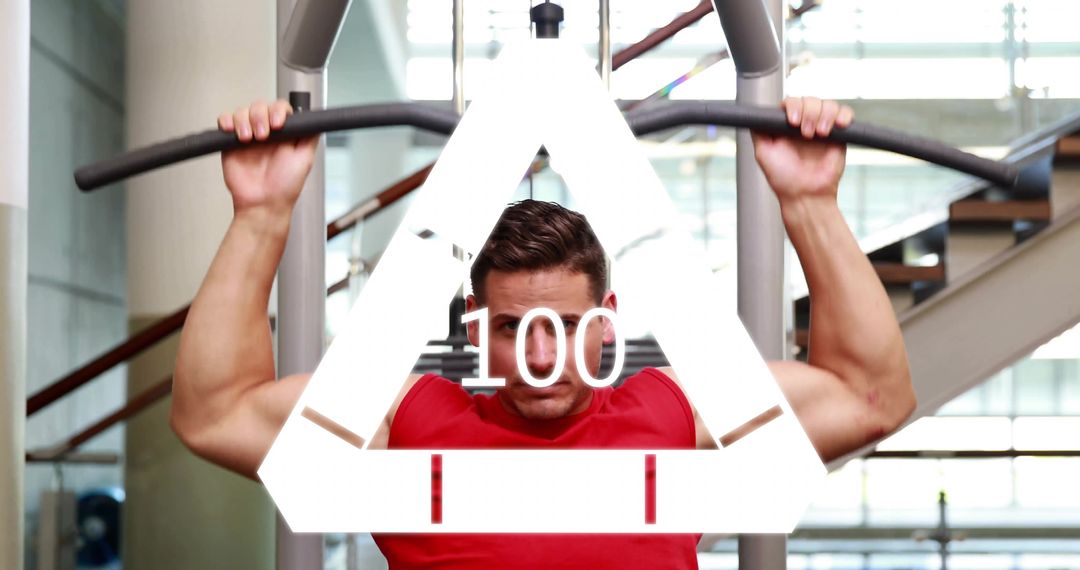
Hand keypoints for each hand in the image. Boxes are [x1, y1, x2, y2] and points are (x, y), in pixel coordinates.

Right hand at [218, 100, 318, 214]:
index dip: (278, 111)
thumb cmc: (286, 187)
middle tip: (263, 136)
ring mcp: (248, 135)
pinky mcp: (231, 143)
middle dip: (260, 116)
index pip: (280, 108)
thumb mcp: (305, 159)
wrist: (263, 203)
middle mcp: (266, 132)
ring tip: (249, 139)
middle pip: (260, 106)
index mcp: (284, 133)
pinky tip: (233, 132)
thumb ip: (309, 136)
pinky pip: (225, 122)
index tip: (278, 123)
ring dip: (244, 120)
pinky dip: (227, 121)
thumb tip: (315, 118)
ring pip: (242, 112)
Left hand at [751, 97, 852, 202]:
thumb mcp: (763, 152)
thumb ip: (759, 131)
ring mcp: (822, 127)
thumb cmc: (784, 178)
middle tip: (806, 133)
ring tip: (820, 134)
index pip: (791, 103)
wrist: (806, 194)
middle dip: (808, 113)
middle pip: (810, 100)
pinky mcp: (839, 134)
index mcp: (786, 126)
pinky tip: (837, 126)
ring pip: (827, 105)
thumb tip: (754, 114)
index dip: (793, 107)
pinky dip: (843, 115)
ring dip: (824, 115)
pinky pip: (845, 114)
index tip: (792, 121)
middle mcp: (804, 124)